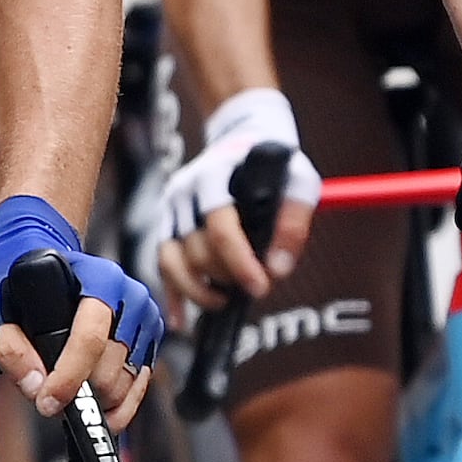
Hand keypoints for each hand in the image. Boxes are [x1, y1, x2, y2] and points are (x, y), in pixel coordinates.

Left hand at [0, 192, 160, 431]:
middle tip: (52, 396)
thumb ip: (8, 345)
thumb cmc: (23, 282)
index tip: (48, 401)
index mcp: (99, 279)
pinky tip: (98, 407)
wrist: (44, 261)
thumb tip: (35, 386)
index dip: (68, 377)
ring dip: (97, 400)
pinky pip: (139, 385)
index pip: (90, 337)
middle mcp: (129, 296)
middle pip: (110, 368)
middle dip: (80, 393)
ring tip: (71, 395)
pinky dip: (119, 405)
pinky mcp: (149, 338)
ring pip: (125, 382)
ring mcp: (143, 318)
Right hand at [146, 88, 307, 313]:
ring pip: (173, 262)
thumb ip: (292, 223)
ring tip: (224, 301)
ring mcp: (170, 209)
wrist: (242, 139)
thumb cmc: (274, 165)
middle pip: (197, 250)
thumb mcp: (298, 183)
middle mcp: (185, 192)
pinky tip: (180, 322)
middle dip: (225, 276)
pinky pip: (163, 266)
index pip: (220, 228)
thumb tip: (278, 270)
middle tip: (253, 285)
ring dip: (199, 291)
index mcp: (215, 177)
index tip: (260, 287)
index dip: (240, 263)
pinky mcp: (165, 225)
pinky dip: (172, 296)